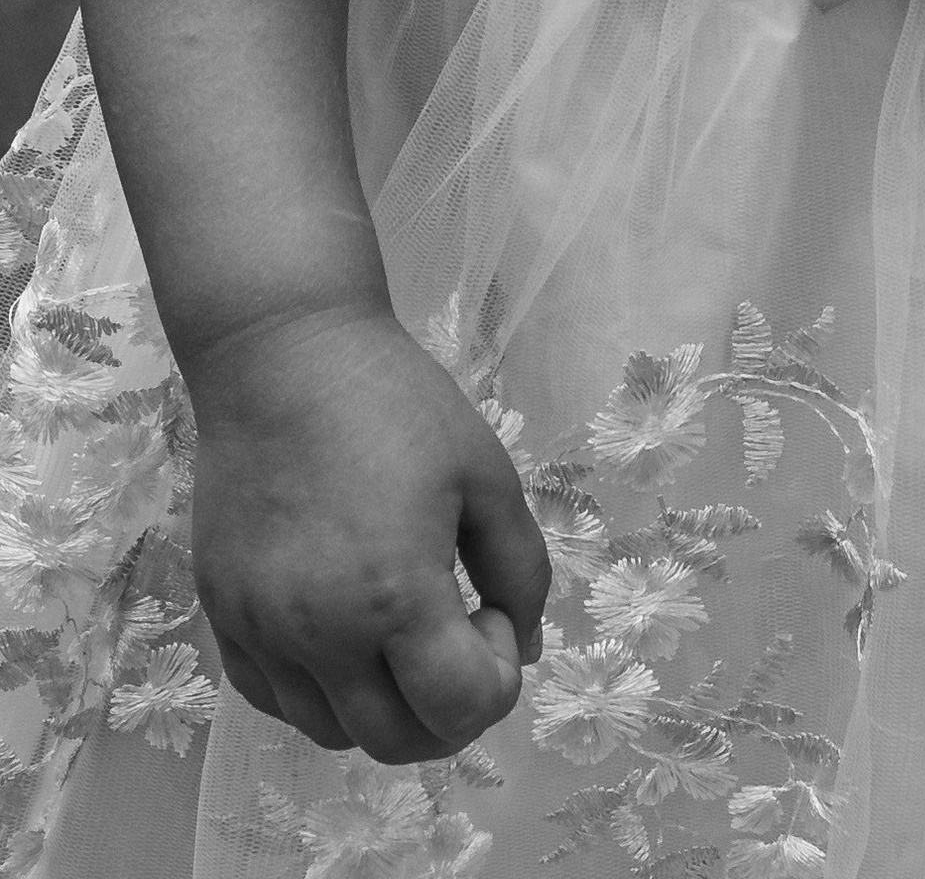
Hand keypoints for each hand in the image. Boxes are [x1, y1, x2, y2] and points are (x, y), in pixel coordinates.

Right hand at [189, 304, 549, 759]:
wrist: (283, 357)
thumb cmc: (396, 404)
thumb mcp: (486, 474)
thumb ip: (522, 570)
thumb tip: (527, 646)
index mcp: (394, 601)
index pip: (460, 712)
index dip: (500, 676)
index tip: (494, 612)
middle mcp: (319, 637)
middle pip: (395, 742)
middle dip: (448, 709)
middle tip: (462, 636)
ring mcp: (261, 634)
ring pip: (330, 732)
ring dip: (384, 706)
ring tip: (403, 630)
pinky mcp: (222, 618)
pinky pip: (274, 699)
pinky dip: (320, 691)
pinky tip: (344, 632)